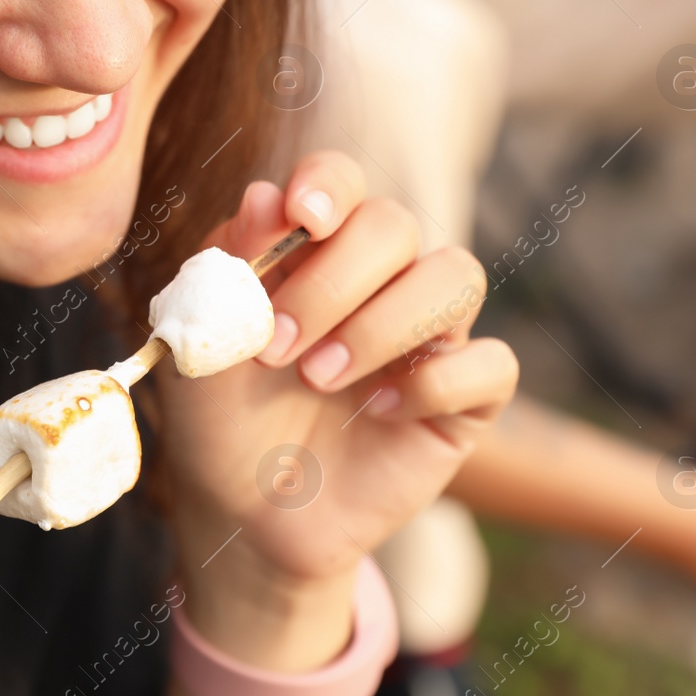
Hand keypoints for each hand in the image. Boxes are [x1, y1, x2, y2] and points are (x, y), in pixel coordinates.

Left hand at [153, 152, 518, 668]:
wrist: (242, 514)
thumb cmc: (220, 416)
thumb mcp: (204, 343)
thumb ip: (230, 269)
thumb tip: (265, 196)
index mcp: (312, 250)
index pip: (341, 182)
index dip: (328, 185)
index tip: (301, 216)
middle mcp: (380, 279)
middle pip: (395, 225)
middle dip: (333, 282)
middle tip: (276, 348)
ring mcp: (429, 336)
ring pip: (455, 277)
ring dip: (383, 325)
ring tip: (319, 380)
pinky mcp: (464, 402)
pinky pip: (491, 364)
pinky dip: (434, 384)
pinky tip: (376, 413)